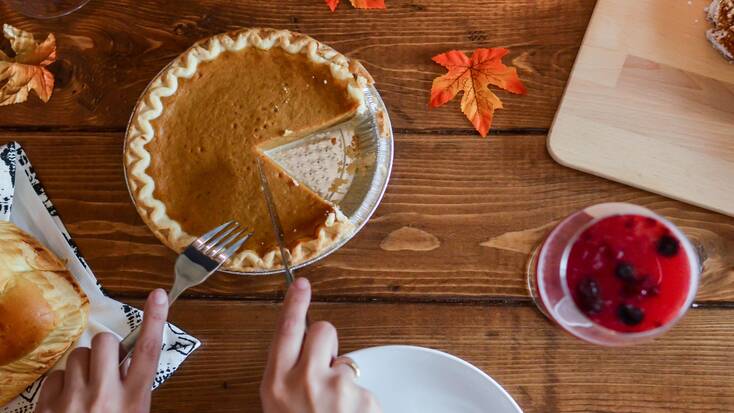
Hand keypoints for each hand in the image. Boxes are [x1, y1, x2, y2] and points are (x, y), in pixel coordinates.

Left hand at [35, 289, 168, 412]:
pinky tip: (66, 402)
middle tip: (105, 368)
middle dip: (105, 348)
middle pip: (106, 341)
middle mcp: (104, 397)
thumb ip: (133, 389)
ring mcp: (73, 401)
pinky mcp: (47, 407)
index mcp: (132, 400)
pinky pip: (54, 376)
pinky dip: (61, 385)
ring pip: (78, 355)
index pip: (148, 350)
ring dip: (82, 368)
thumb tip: (125, 361)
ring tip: (84, 391)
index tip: (158, 295)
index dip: (154, 320)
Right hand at [260, 277, 380, 412]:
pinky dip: (358, 402)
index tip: (301, 285)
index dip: (295, 303)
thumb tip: (302, 351)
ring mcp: (337, 389)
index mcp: (277, 384)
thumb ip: (286, 375)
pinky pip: (363, 387)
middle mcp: (305, 382)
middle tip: (324, 369)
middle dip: (326, 342)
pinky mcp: (364, 398)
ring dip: (342, 380)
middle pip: (322, 331)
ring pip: (345, 362)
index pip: (287, 329)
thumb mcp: (277, 404)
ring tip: (335, 409)